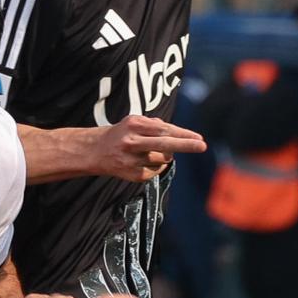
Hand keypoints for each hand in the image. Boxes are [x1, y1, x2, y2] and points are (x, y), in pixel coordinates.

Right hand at [88, 116, 207, 183]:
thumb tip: (180, 133)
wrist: (95, 151)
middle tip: (202, 146)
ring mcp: (132, 160)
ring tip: (152, 151)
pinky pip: (156, 171)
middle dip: (185, 145)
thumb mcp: (134, 121)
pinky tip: (145, 161)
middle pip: (164, 145)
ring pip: (163, 159)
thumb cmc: (121, 134)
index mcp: (134, 125)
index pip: (164, 129)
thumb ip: (156, 124)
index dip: (183, 134)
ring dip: (166, 156)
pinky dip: (157, 166)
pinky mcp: (133, 175)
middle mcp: (132, 142)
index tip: (199, 138)